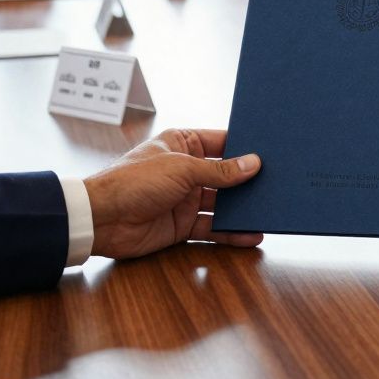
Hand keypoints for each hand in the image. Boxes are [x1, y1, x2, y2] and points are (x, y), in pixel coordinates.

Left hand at [84, 128, 263, 259]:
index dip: (244, 147)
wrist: (100, 220)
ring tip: (270, 211)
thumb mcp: (182, 169)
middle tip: (278, 184)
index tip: (271, 152)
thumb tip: (253, 164)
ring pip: (223, 204)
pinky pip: (213, 228)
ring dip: (243, 209)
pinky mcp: (182, 225)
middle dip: (248, 181)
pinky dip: (231, 233)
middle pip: (226, 176)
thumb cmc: (132, 181)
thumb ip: (220, 171)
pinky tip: (251, 235)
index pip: (221, 143)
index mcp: (182, 144)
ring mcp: (185, 199)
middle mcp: (186, 170)